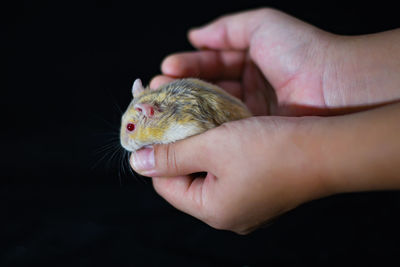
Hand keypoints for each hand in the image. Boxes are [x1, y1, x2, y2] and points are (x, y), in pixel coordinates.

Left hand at [130, 103, 399, 233]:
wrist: (327, 150)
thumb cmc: (271, 150)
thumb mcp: (214, 147)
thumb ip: (172, 154)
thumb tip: (136, 163)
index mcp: (212, 210)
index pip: (166, 183)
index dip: (156, 152)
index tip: (153, 125)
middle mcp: (228, 213)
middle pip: (187, 178)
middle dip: (179, 146)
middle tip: (174, 117)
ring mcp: (247, 203)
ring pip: (209, 171)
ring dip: (200, 145)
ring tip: (196, 119)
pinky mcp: (261, 189)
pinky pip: (229, 170)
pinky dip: (221, 149)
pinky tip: (222, 129)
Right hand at [151, 8, 399, 115]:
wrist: (334, 88)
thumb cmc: (302, 52)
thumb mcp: (260, 27)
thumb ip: (224, 30)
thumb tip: (194, 35)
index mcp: (251, 62)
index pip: (210, 63)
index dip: (186, 66)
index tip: (163, 70)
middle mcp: (250, 89)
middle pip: (207, 88)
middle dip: (179, 89)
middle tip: (154, 92)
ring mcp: (252, 113)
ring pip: (211, 110)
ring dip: (185, 109)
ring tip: (161, 108)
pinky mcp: (256, 133)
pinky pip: (224, 129)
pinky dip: (203, 127)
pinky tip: (183, 125)